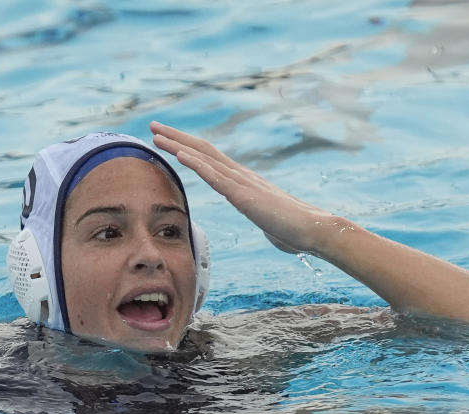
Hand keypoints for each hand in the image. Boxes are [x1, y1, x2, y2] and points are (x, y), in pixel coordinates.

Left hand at [150, 121, 336, 254]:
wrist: (315, 230)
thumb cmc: (295, 230)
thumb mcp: (270, 223)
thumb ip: (264, 219)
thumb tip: (271, 229)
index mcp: (244, 182)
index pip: (211, 158)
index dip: (188, 147)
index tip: (168, 139)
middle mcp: (241, 176)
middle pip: (203, 150)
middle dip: (176, 137)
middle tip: (153, 126)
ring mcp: (242, 184)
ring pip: (205, 158)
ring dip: (178, 145)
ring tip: (156, 136)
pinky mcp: (244, 196)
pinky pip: (216, 176)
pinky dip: (196, 164)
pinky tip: (180, 154)